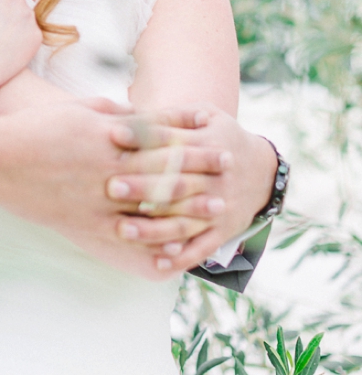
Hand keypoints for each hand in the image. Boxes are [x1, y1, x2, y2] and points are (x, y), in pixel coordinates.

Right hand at [0, 104, 204, 279]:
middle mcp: (106, 166)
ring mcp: (97, 198)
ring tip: (217, 207)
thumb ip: (117, 115)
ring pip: (154, 206)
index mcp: (105, 134)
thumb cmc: (36, 129)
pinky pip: (126, 239)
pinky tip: (177, 248)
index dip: (191, 135)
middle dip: (201, 168)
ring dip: (190, 207)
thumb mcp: (79, 109)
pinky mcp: (85, 224)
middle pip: (165, 168)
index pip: (160, 134)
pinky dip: (154, 244)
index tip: (217, 132)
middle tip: (230, 167)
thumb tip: (147, 116)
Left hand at [107, 107, 277, 272]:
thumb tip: (136, 113)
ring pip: (184, 221)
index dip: (143, 138)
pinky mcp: (223, 231)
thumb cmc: (222, 138)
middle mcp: (215, 179)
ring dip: (154, 228)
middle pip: (175, 184)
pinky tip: (158, 262)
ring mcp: (220, 208)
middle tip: (110, 186)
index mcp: (209, 145)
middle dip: (143, 186)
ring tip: (123, 230)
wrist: (263, 171)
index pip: (172, 141)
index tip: (113, 136)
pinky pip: (201, 247)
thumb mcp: (207, 115)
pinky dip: (182, 257)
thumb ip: (175, 115)